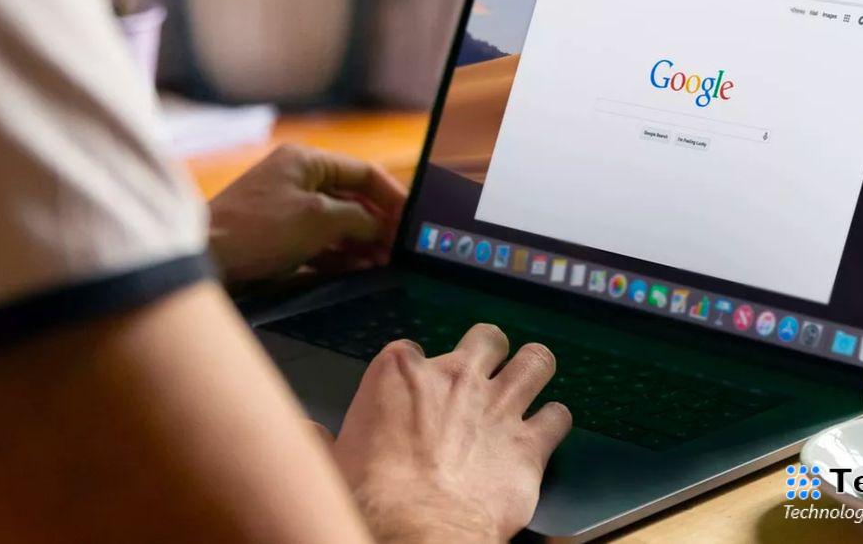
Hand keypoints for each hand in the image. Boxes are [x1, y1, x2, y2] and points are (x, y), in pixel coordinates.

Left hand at [208, 145, 406, 283]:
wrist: (206, 258)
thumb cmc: (258, 229)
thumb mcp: (320, 219)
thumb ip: (358, 219)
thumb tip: (381, 227)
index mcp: (306, 161)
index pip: (364, 172)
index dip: (393, 196)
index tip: (411, 220)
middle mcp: (298, 179)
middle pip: (353, 199)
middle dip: (378, 224)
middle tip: (400, 248)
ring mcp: (288, 208)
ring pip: (338, 223)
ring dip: (362, 242)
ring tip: (384, 263)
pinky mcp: (279, 236)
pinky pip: (320, 241)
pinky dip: (340, 254)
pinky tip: (359, 269)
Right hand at [333, 324, 571, 542]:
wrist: (418, 531)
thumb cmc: (371, 498)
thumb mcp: (331, 460)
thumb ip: (321, 438)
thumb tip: (303, 432)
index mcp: (401, 373)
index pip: (412, 349)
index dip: (417, 371)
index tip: (416, 392)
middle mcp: (455, 377)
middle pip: (486, 338)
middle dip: (489, 351)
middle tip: (485, 371)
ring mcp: (498, 405)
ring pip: (535, 361)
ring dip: (535, 368)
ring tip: (531, 378)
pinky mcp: (530, 443)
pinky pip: (558, 416)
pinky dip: (555, 421)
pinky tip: (547, 428)